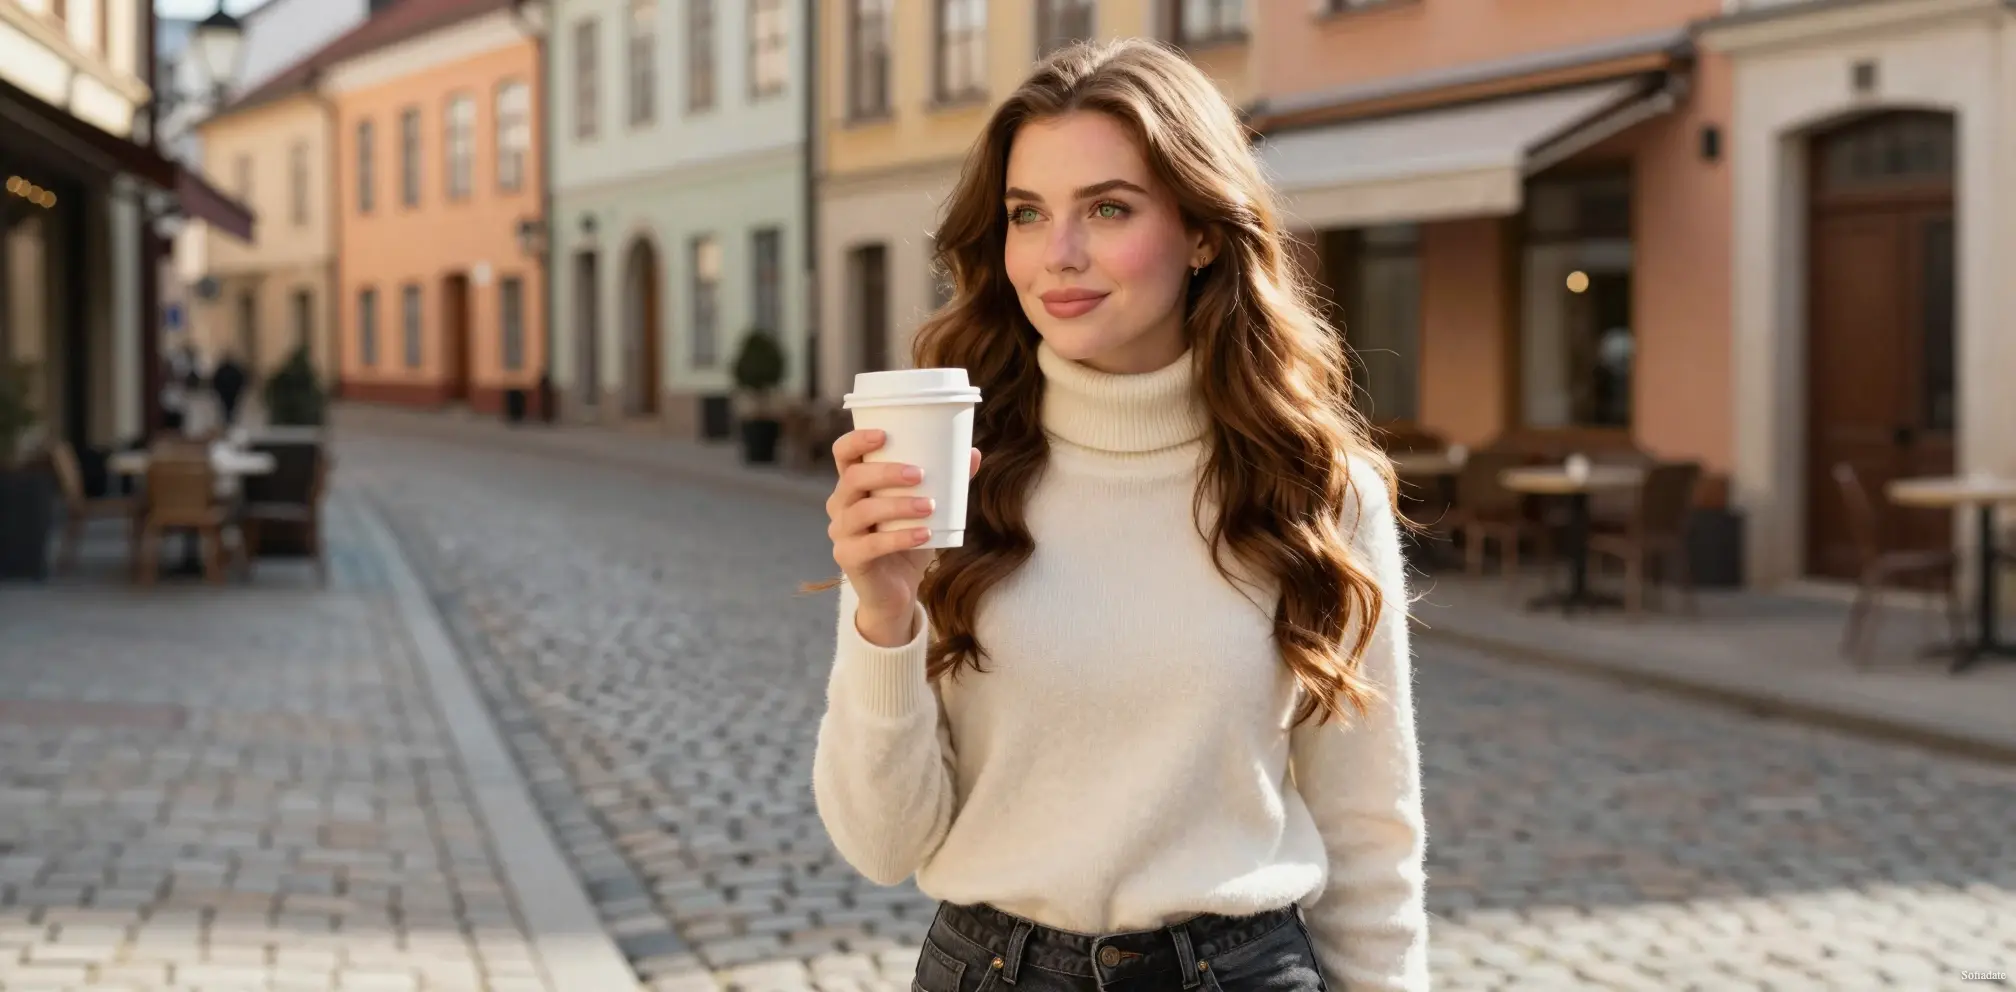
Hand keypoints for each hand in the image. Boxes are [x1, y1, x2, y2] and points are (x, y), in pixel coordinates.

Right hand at [826, 429, 981, 646]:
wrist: (897, 589)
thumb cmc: (907, 538)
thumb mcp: (926, 508)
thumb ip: (947, 481)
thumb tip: (972, 453)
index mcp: (853, 484)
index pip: (843, 454)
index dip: (857, 440)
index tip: (883, 434)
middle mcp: (840, 505)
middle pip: (852, 478)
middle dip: (885, 472)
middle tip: (920, 474)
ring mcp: (841, 532)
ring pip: (862, 511)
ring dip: (897, 505)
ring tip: (929, 506)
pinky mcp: (848, 558)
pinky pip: (871, 545)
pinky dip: (900, 538)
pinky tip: (924, 534)